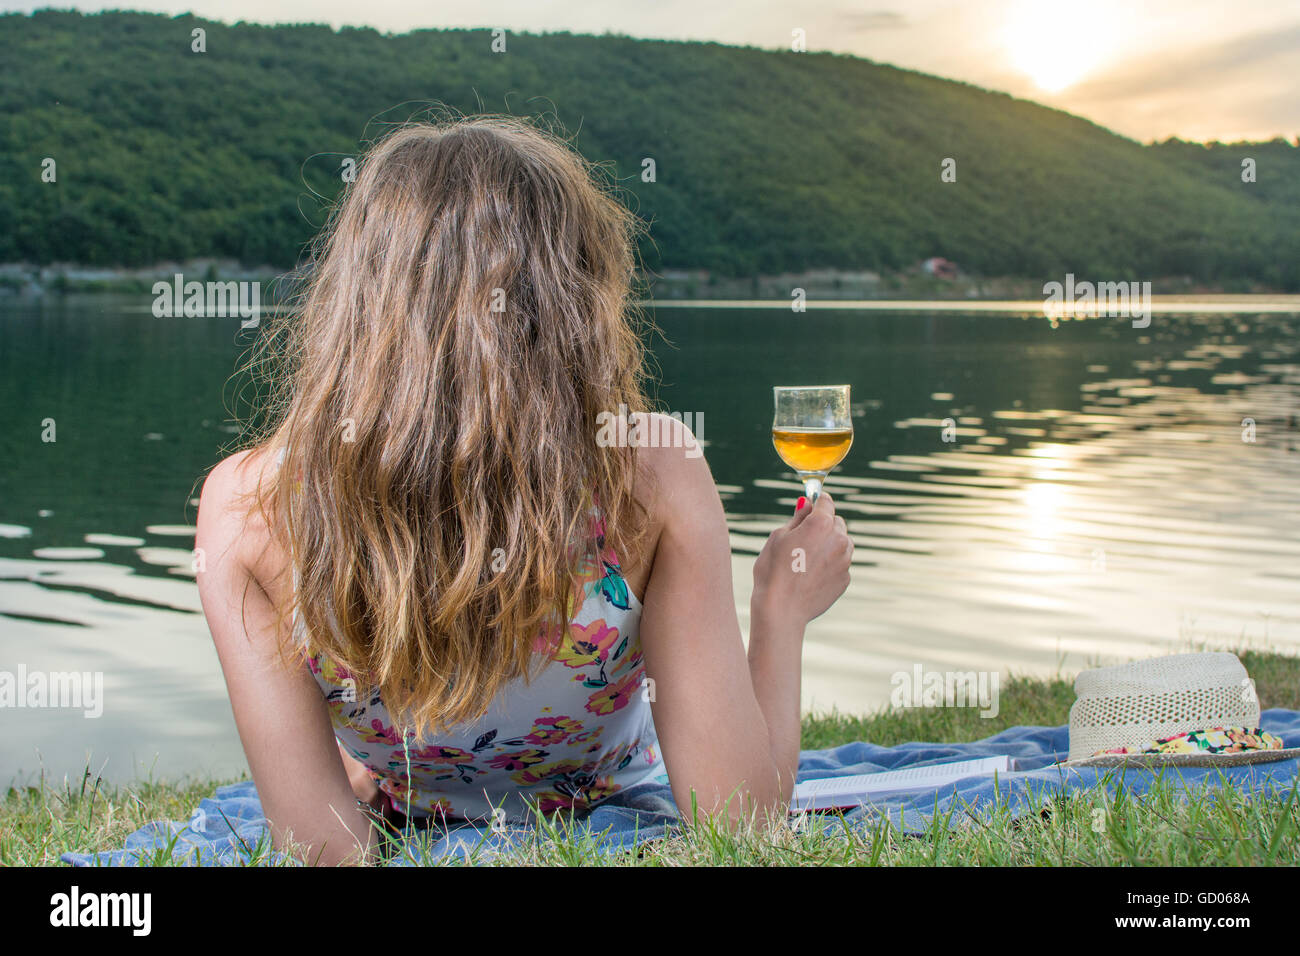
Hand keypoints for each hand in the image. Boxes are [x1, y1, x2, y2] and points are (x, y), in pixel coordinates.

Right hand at [751, 491, 852, 627]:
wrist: (781, 610)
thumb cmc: (773, 571)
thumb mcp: (778, 537)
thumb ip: (797, 518)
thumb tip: (807, 504)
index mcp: (820, 524)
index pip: (826, 501)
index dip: (816, 502)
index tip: (809, 506)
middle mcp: (838, 539)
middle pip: (837, 522)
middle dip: (824, 525)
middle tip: (803, 539)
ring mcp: (844, 561)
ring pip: (842, 543)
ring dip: (829, 545)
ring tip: (807, 559)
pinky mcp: (845, 579)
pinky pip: (840, 564)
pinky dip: (830, 565)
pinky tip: (811, 575)